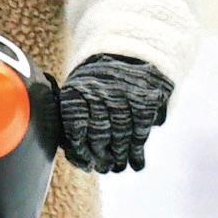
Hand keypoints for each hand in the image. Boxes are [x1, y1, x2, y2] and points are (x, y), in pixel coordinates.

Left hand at [57, 54, 172, 173]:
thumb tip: (73, 152)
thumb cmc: (98, 78)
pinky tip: (137, 163)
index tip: (85, 163)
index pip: (74, 128)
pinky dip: (138, 150)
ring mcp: (123, 96)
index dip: (80, 151)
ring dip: (120, 157)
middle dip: (102, 156)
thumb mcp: (78, 87)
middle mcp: (99, 93)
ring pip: (120, 136)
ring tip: (119, 167)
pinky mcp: (144, 100)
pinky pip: (140, 131)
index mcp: (77, 90)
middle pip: (99, 135)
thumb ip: (74, 116)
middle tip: (105, 168)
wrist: (129, 50)